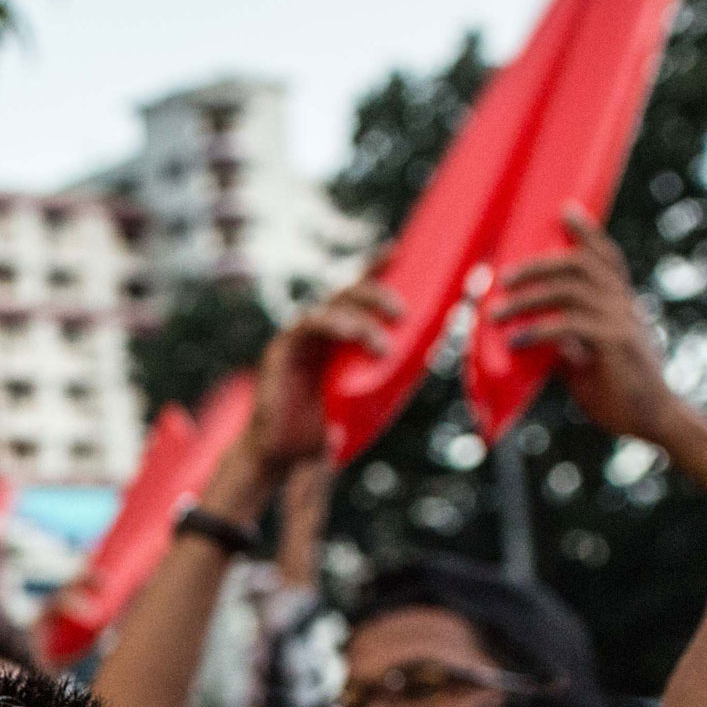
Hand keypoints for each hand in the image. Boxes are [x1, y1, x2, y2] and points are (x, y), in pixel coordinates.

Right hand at [245, 267, 403, 481]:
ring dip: (360, 317)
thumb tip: (425, 362)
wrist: (281, 454)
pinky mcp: (283, 349)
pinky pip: (309, 323)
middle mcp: (319, 328)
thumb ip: (387, 382)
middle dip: (377, 293)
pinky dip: (333, 323)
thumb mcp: (363, 402)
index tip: (399, 252)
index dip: (375, 267)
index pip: (358, 292)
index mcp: (339, 334)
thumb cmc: (323, 428)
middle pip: (349, 291)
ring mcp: (300, 336)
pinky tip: (351, 334)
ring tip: (380, 344)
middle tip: (402, 314)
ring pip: (332, 305)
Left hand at [490, 206, 680, 443]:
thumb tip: (528, 332)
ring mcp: (623, 322)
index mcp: (620, 303)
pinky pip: (572, 326)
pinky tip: (516, 341)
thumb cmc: (617, 391)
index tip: (564, 210)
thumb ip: (563, 341)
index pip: (605, 257)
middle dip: (539, 264)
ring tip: (495, 314)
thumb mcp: (584, 359)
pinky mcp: (616, 345)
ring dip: (527, 299)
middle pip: (581, 264)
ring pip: (571, 291)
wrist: (652, 419)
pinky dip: (539, 329)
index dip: (586, 232)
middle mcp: (624, 305)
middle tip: (503, 277)